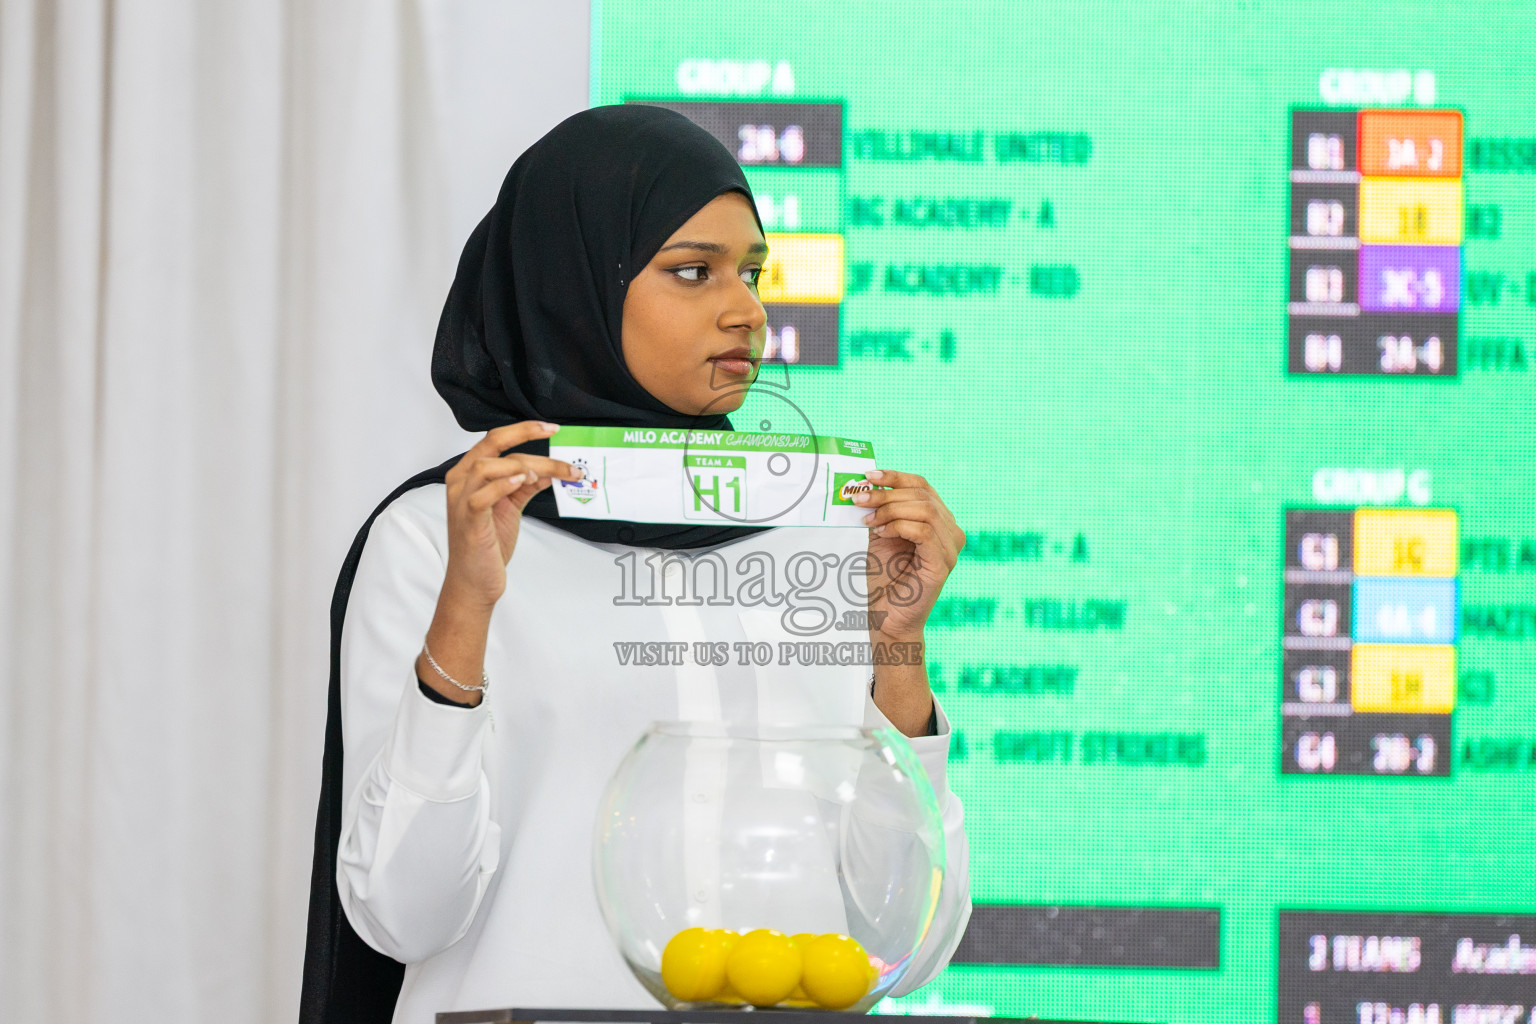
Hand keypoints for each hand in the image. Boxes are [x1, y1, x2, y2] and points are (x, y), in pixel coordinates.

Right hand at [441, 420, 582, 610]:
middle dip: (525, 434)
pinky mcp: (468, 521)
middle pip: (491, 443)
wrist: (475, 581)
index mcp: (470, 474)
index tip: (552, 428)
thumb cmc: (488, 544)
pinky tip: (523, 481)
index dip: (524, 430)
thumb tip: (551, 470)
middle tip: (554, 434)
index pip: (495, 439)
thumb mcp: (511, 507)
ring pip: (487, 466)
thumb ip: (527, 486)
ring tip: (540, 474)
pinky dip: (503, 485)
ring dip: (519, 464)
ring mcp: (461, 500)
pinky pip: (481, 496)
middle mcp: (461, 481)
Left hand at [855, 469, 965, 643]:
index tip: (868, 475)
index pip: (922, 486)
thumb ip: (879, 511)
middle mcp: (951, 532)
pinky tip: (880, 532)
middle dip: (887, 494)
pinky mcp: (943, 563)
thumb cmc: (883, 578)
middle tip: (859, 498)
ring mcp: (950, 548)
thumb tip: (865, 483)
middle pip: (922, 495)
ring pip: (925, 510)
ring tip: (868, 520)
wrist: (886, 617)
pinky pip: (924, 531)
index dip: (896, 477)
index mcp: (939, 521)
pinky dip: (899, 526)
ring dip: (890, 510)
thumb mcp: (880, 535)